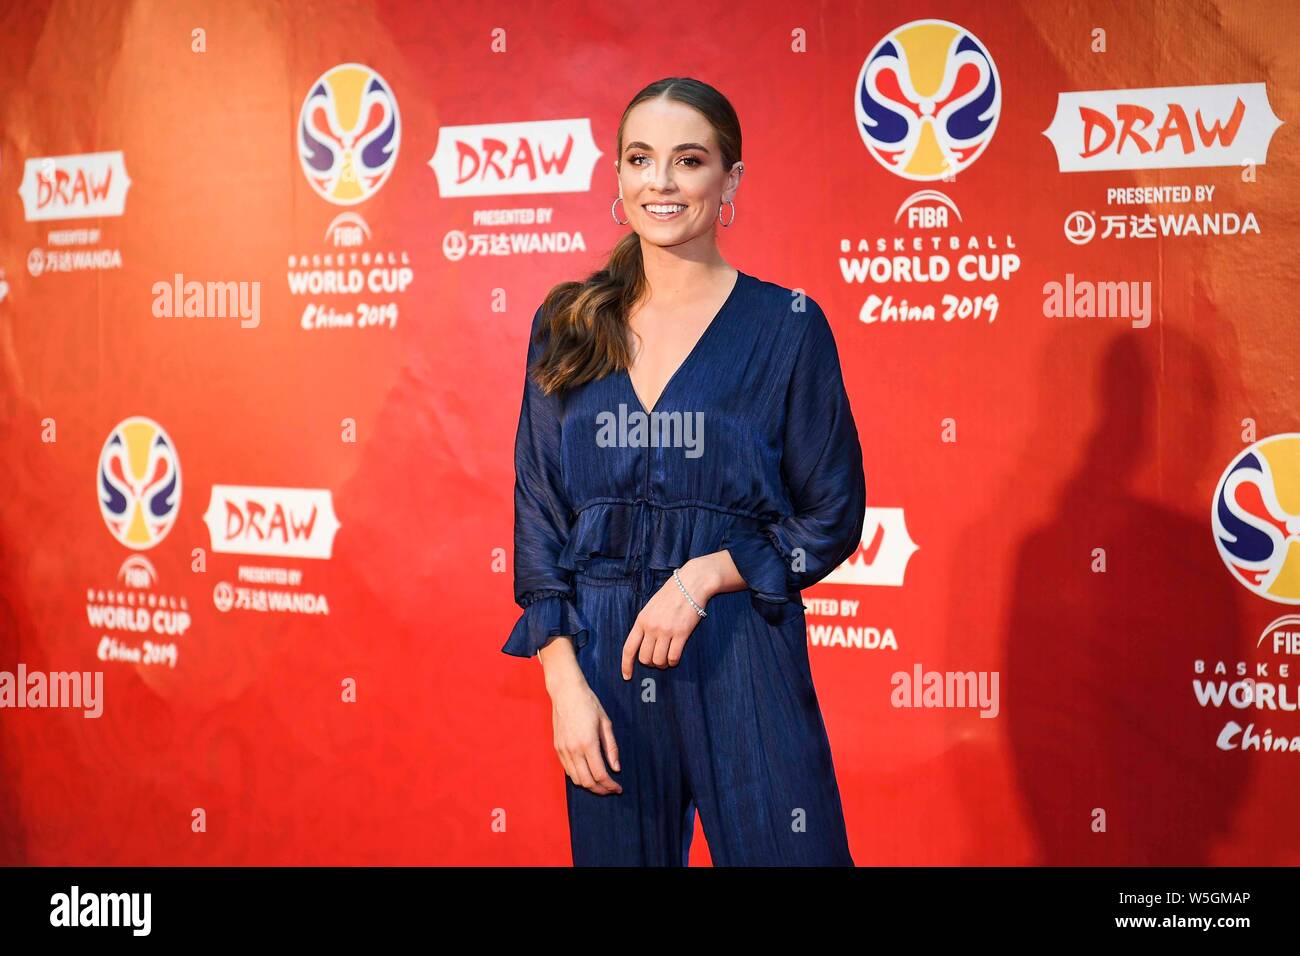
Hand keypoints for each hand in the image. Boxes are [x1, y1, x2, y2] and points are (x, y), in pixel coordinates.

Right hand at [548, 664, 622, 794]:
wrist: (566, 692)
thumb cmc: (588, 704)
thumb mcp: (606, 723)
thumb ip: (611, 748)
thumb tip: (616, 768)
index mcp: (588, 743)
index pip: (600, 774)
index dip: (610, 786)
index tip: (618, 788)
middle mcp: (573, 749)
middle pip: (587, 782)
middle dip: (601, 790)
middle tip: (611, 789)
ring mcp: (563, 750)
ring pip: (576, 779)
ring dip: (589, 785)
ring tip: (601, 784)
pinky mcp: (557, 748)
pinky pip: (568, 770)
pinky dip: (578, 776)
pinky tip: (588, 773)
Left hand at [621, 556, 718, 678]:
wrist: (691, 583)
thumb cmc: (672, 594)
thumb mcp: (651, 607)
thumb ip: (646, 624)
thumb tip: (643, 644)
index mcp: (641, 620)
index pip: (629, 648)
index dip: (626, 665)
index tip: (627, 676)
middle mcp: (651, 627)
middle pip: (645, 658)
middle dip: (651, 663)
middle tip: (657, 660)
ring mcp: (666, 631)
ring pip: (659, 660)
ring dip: (663, 664)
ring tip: (667, 659)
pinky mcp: (681, 633)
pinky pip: (673, 657)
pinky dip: (673, 661)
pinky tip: (675, 657)